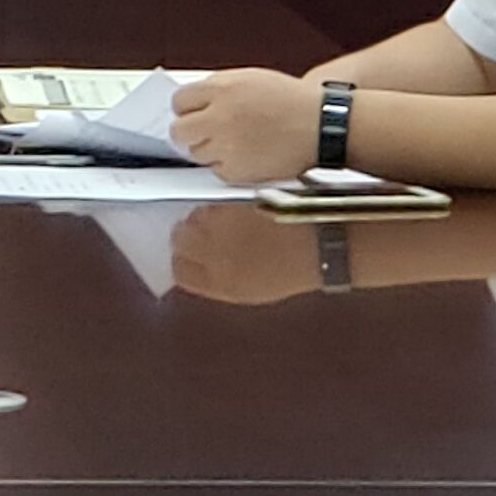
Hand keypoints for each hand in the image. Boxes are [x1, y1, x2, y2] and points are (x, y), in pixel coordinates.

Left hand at [169, 66, 321, 185]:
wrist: (323, 126)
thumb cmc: (292, 102)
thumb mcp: (251, 79)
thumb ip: (219, 88)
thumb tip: (193, 101)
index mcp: (222, 89)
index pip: (179, 101)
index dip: (187, 108)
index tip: (192, 112)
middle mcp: (220, 117)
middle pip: (179, 130)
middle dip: (189, 130)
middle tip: (203, 130)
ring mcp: (227, 146)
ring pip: (196, 153)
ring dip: (209, 148)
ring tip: (234, 141)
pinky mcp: (237, 171)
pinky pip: (216, 171)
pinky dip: (227, 165)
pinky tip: (246, 154)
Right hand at [169, 206, 323, 304]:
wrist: (317, 245)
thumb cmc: (288, 272)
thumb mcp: (247, 290)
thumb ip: (215, 280)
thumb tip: (196, 268)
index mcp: (217, 283)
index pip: (179, 270)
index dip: (181, 262)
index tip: (187, 257)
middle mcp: (211, 255)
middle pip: (178, 240)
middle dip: (186, 237)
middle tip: (201, 235)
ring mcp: (220, 228)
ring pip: (190, 219)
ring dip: (200, 220)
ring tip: (220, 223)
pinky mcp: (230, 205)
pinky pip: (209, 206)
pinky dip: (215, 208)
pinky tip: (232, 213)